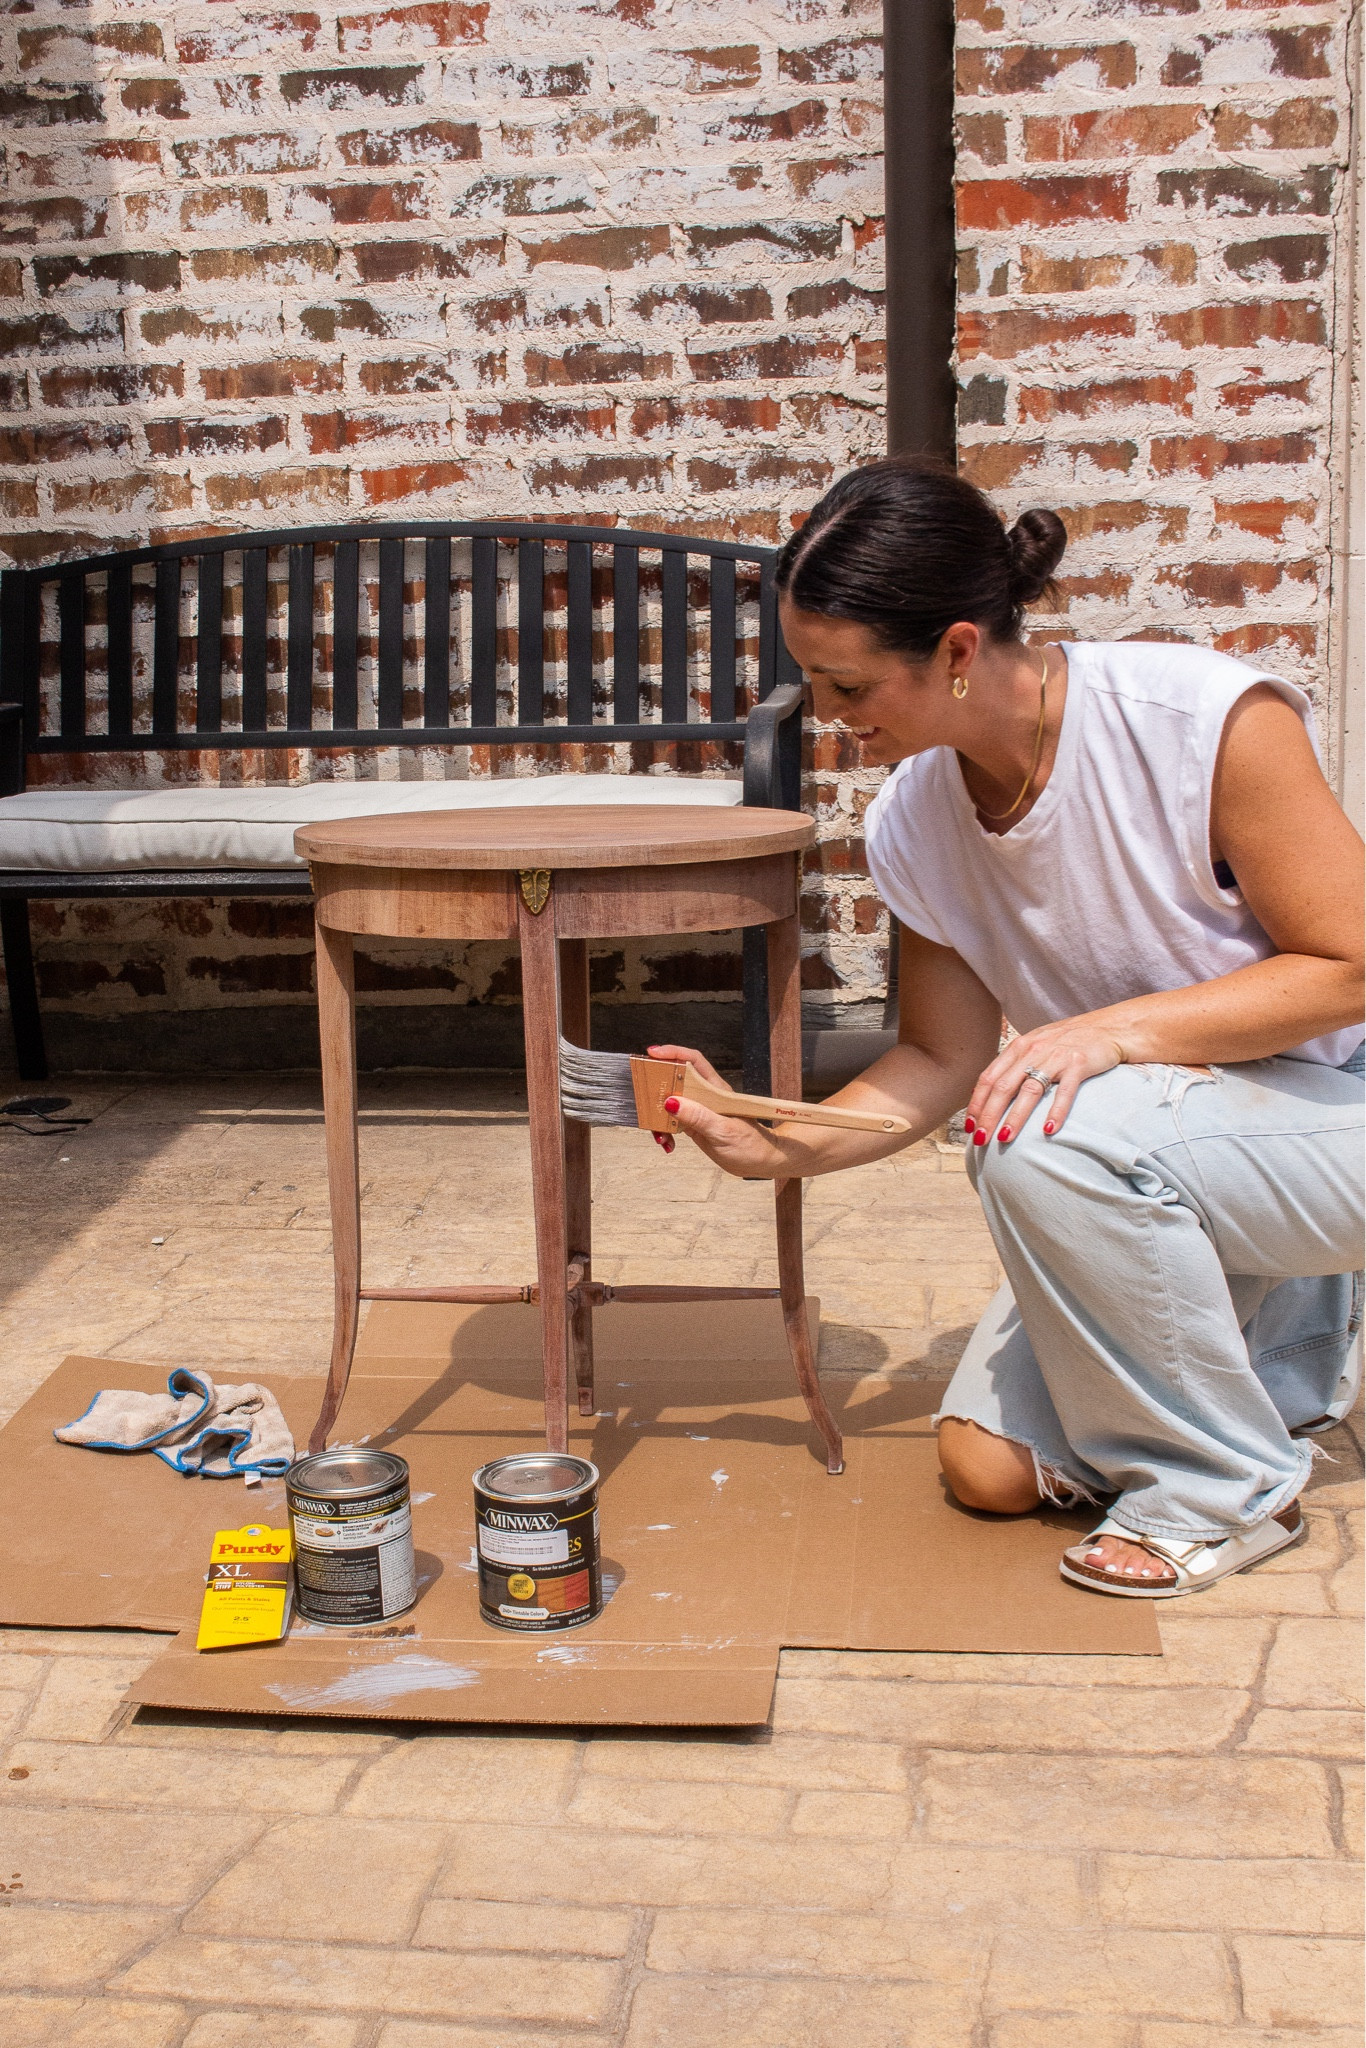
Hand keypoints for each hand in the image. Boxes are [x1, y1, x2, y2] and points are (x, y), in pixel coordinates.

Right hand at [645, 1044, 784, 1177]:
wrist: (761, 1163)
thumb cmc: (752, 1144)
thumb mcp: (724, 1131)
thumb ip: (698, 1117)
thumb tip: (672, 1103)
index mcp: (716, 1090)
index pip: (693, 1062)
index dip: (674, 1053)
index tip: (653, 1052)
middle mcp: (705, 1097)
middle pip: (675, 1080)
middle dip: (656, 1087)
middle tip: (643, 1097)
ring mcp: (698, 1111)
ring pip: (670, 1104)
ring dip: (658, 1116)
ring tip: (659, 1134)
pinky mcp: (694, 1125)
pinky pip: (672, 1122)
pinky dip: (665, 1131)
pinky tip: (667, 1143)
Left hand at [966, 1018, 1128, 1145]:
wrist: (1109, 1027)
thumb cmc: (1070, 1041)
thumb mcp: (1037, 1046)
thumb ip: (1016, 1065)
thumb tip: (990, 1093)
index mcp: (1019, 1047)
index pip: (989, 1077)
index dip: (976, 1102)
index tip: (969, 1126)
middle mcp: (1033, 1050)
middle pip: (1003, 1087)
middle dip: (989, 1115)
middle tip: (980, 1139)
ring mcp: (1056, 1056)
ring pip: (1029, 1091)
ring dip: (1015, 1117)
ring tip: (1004, 1139)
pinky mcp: (1079, 1063)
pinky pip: (1064, 1092)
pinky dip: (1055, 1112)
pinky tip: (1047, 1131)